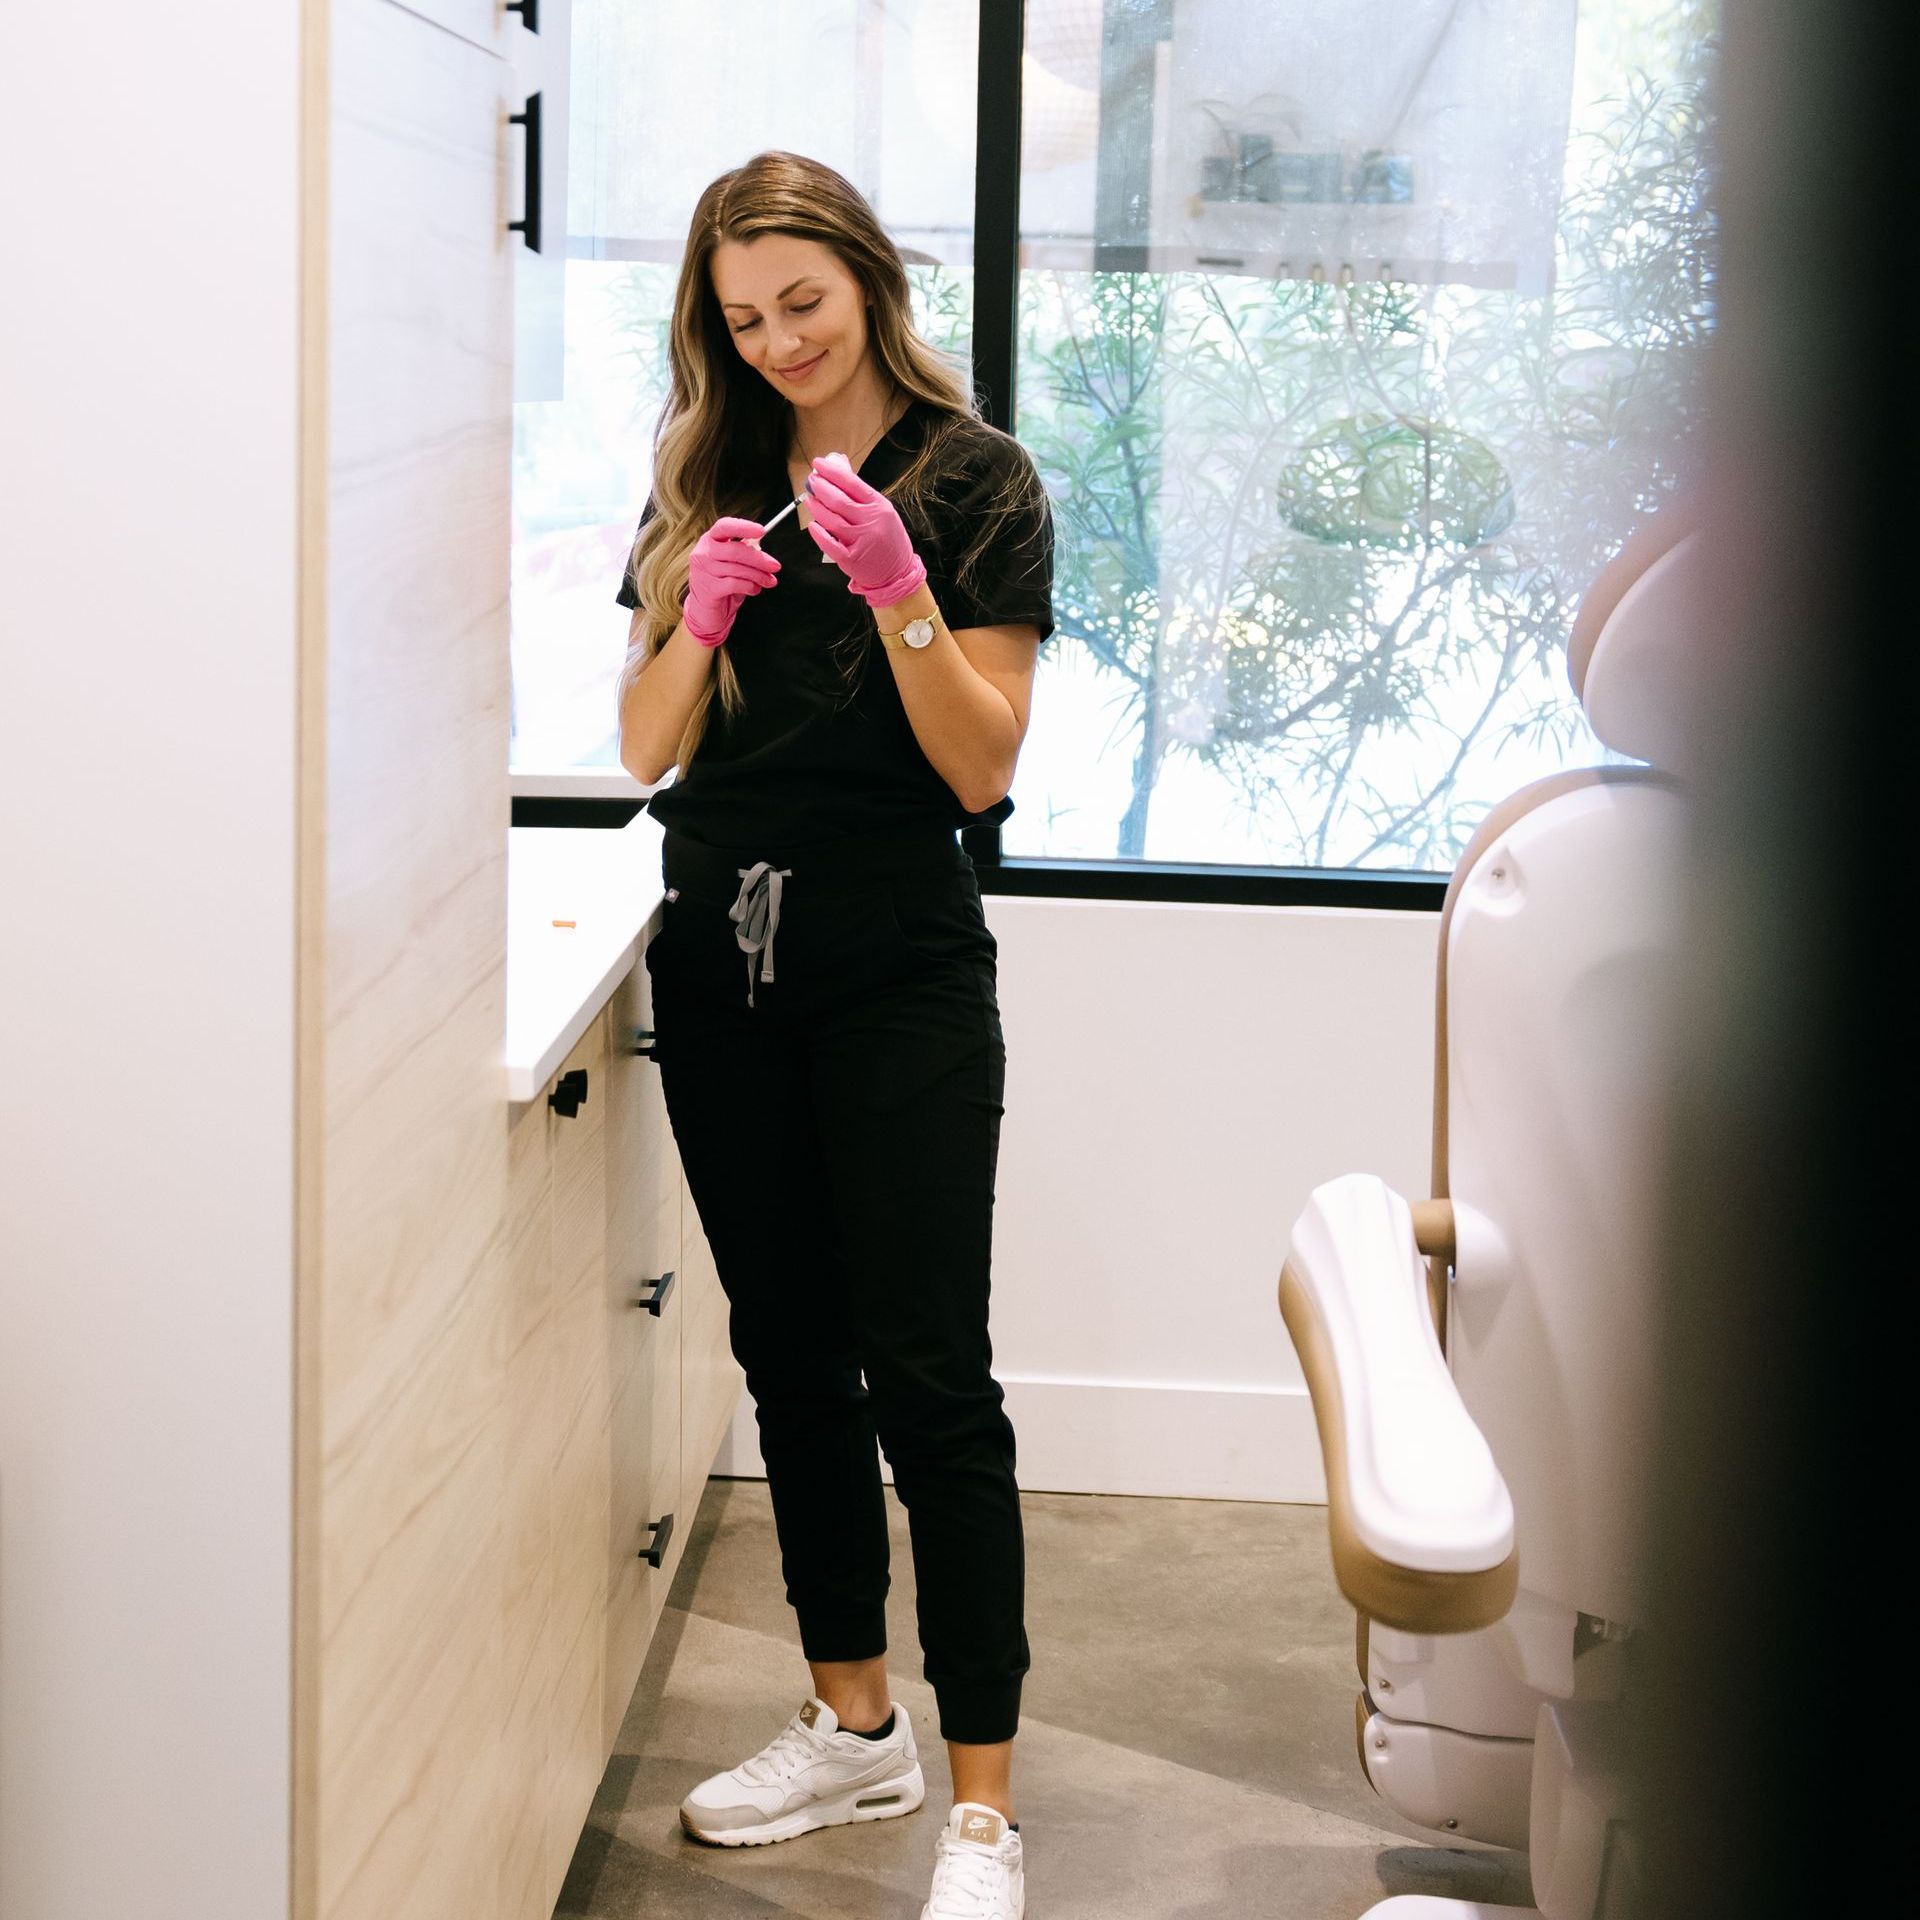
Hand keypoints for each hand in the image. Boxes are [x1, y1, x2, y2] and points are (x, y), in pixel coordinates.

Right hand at [683, 515, 779, 647]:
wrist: (707, 609)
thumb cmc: (722, 581)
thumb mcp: (732, 563)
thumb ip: (744, 552)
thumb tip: (761, 546)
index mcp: (709, 540)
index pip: (724, 527)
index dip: (743, 527)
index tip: (762, 531)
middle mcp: (703, 553)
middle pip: (734, 550)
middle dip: (759, 559)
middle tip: (775, 566)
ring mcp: (703, 571)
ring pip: (737, 569)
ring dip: (759, 576)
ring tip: (769, 581)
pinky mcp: (709, 589)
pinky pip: (735, 584)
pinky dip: (750, 587)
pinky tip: (756, 589)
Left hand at [804, 452, 927, 608]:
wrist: (897, 572)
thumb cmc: (887, 538)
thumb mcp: (881, 511)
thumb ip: (859, 491)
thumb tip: (839, 465)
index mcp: (879, 506)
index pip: (852, 483)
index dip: (832, 472)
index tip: (818, 464)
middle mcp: (871, 522)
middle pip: (840, 501)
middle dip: (821, 488)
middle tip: (811, 481)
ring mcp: (861, 542)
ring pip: (833, 521)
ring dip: (817, 508)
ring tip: (809, 499)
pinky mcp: (852, 560)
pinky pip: (830, 545)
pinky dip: (819, 534)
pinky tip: (812, 525)